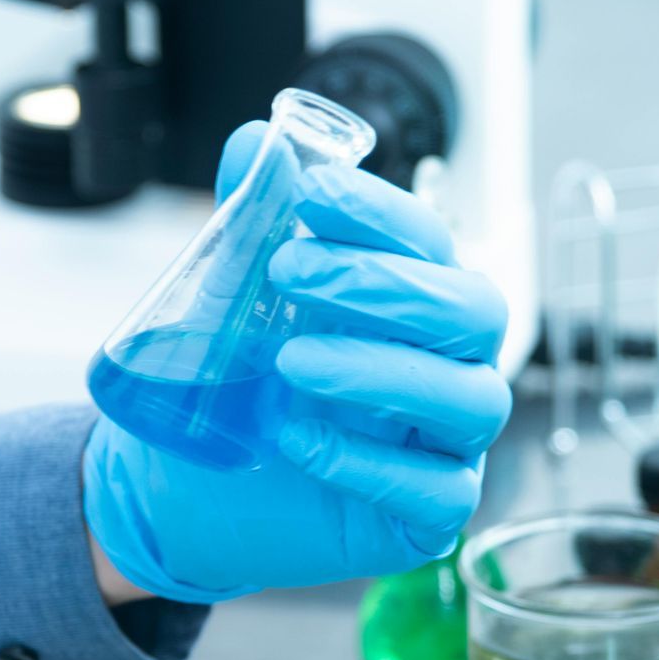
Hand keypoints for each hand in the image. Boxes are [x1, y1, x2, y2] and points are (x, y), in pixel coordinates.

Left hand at [82, 121, 512, 604]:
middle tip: (287, 273)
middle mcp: (447, 365)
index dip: (379, 211)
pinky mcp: (427, 518)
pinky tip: (297, 440)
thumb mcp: (229, 299)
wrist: (183, 489)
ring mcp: (447, 444)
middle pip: (474, 311)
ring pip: (470, 398)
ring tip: (289, 361)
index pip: (430, 241)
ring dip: (380, 370)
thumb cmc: (235, 386)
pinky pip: (438, 491)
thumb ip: (248, 221)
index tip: (309, 192)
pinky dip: (368, 462)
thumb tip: (254, 141)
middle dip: (383, 283)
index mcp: (413, 301)